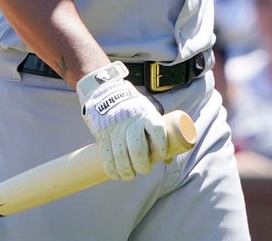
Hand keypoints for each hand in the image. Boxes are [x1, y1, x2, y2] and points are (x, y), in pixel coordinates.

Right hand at [77, 62, 167, 180]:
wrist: (109, 95)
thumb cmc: (136, 111)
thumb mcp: (149, 115)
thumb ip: (158, 136)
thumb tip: (168, 160)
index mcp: (147, 115)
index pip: (157, 131)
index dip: (160, 146)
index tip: (160, 156)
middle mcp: (131, 122)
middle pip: (137, 149)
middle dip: (142, 165)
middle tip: (144, 169)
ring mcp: (116, 129)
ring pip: (120, 155)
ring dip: (126, 171)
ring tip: (130, 175)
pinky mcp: (103, 135)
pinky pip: (106, 156)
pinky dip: (111, 169)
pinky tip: (116, 175)